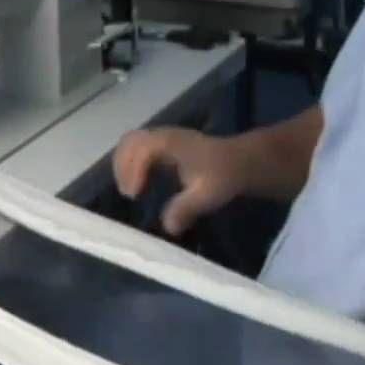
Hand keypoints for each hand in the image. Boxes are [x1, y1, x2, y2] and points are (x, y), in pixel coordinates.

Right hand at [112, 128, 242, 236]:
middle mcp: (163, 136)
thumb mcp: (208, 194)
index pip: (142, 151)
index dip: (133, 172)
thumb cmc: (225, 175)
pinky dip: (130, 165)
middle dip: (123, 167)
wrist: (241, 161)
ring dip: (124, 166)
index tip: (135, 195)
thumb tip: (168, 228)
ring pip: (130, 144)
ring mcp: (161, 138)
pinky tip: (138, 185)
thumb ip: (186, 209)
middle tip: (130, 194)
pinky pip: (137, 149)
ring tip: (131, 191)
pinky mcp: (161, 145)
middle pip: (129, 143)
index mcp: (171, 144)